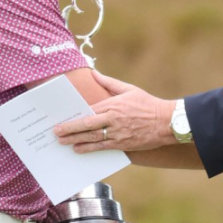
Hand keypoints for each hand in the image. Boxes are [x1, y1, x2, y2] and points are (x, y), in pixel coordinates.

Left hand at [55, 72, 175, 153]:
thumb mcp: (129, 89)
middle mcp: (113, 119)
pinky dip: (89, 148)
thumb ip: (109, 82)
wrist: (167, 122)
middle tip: (55, 132)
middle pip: (86, 125)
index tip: (61, 118)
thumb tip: (94, 72)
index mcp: (113, 104)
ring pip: (91, 137)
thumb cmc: (148, 104)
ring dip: (75, 140)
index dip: (74, 115)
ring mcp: (118, 133)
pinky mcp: (123, 144)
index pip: (88, 110)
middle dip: (69, 129)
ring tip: (63, 142)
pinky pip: (102, 147)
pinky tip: (79, 149)